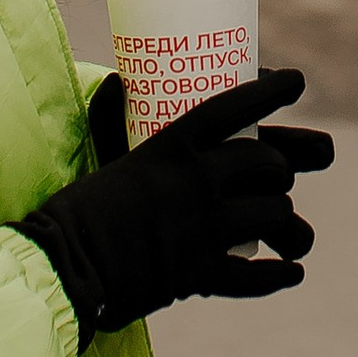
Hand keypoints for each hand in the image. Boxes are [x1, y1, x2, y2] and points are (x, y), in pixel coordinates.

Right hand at [10, 70, 333, 339]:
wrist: (61, 268)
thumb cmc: (74, 211)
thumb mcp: (103, 158)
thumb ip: (111, 121)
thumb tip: (114, 80)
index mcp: (170, 147)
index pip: (233, 108)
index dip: (269, 92)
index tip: (296, 80)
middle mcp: (195, 182)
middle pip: (263, 161)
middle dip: (277, 166)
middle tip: (275, 173)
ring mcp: (203, 229)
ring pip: (271, 212)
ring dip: (280, 215)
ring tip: (277, 219)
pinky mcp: (200, 274)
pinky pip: (256, 275)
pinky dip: (278, 276)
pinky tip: (292, 273)